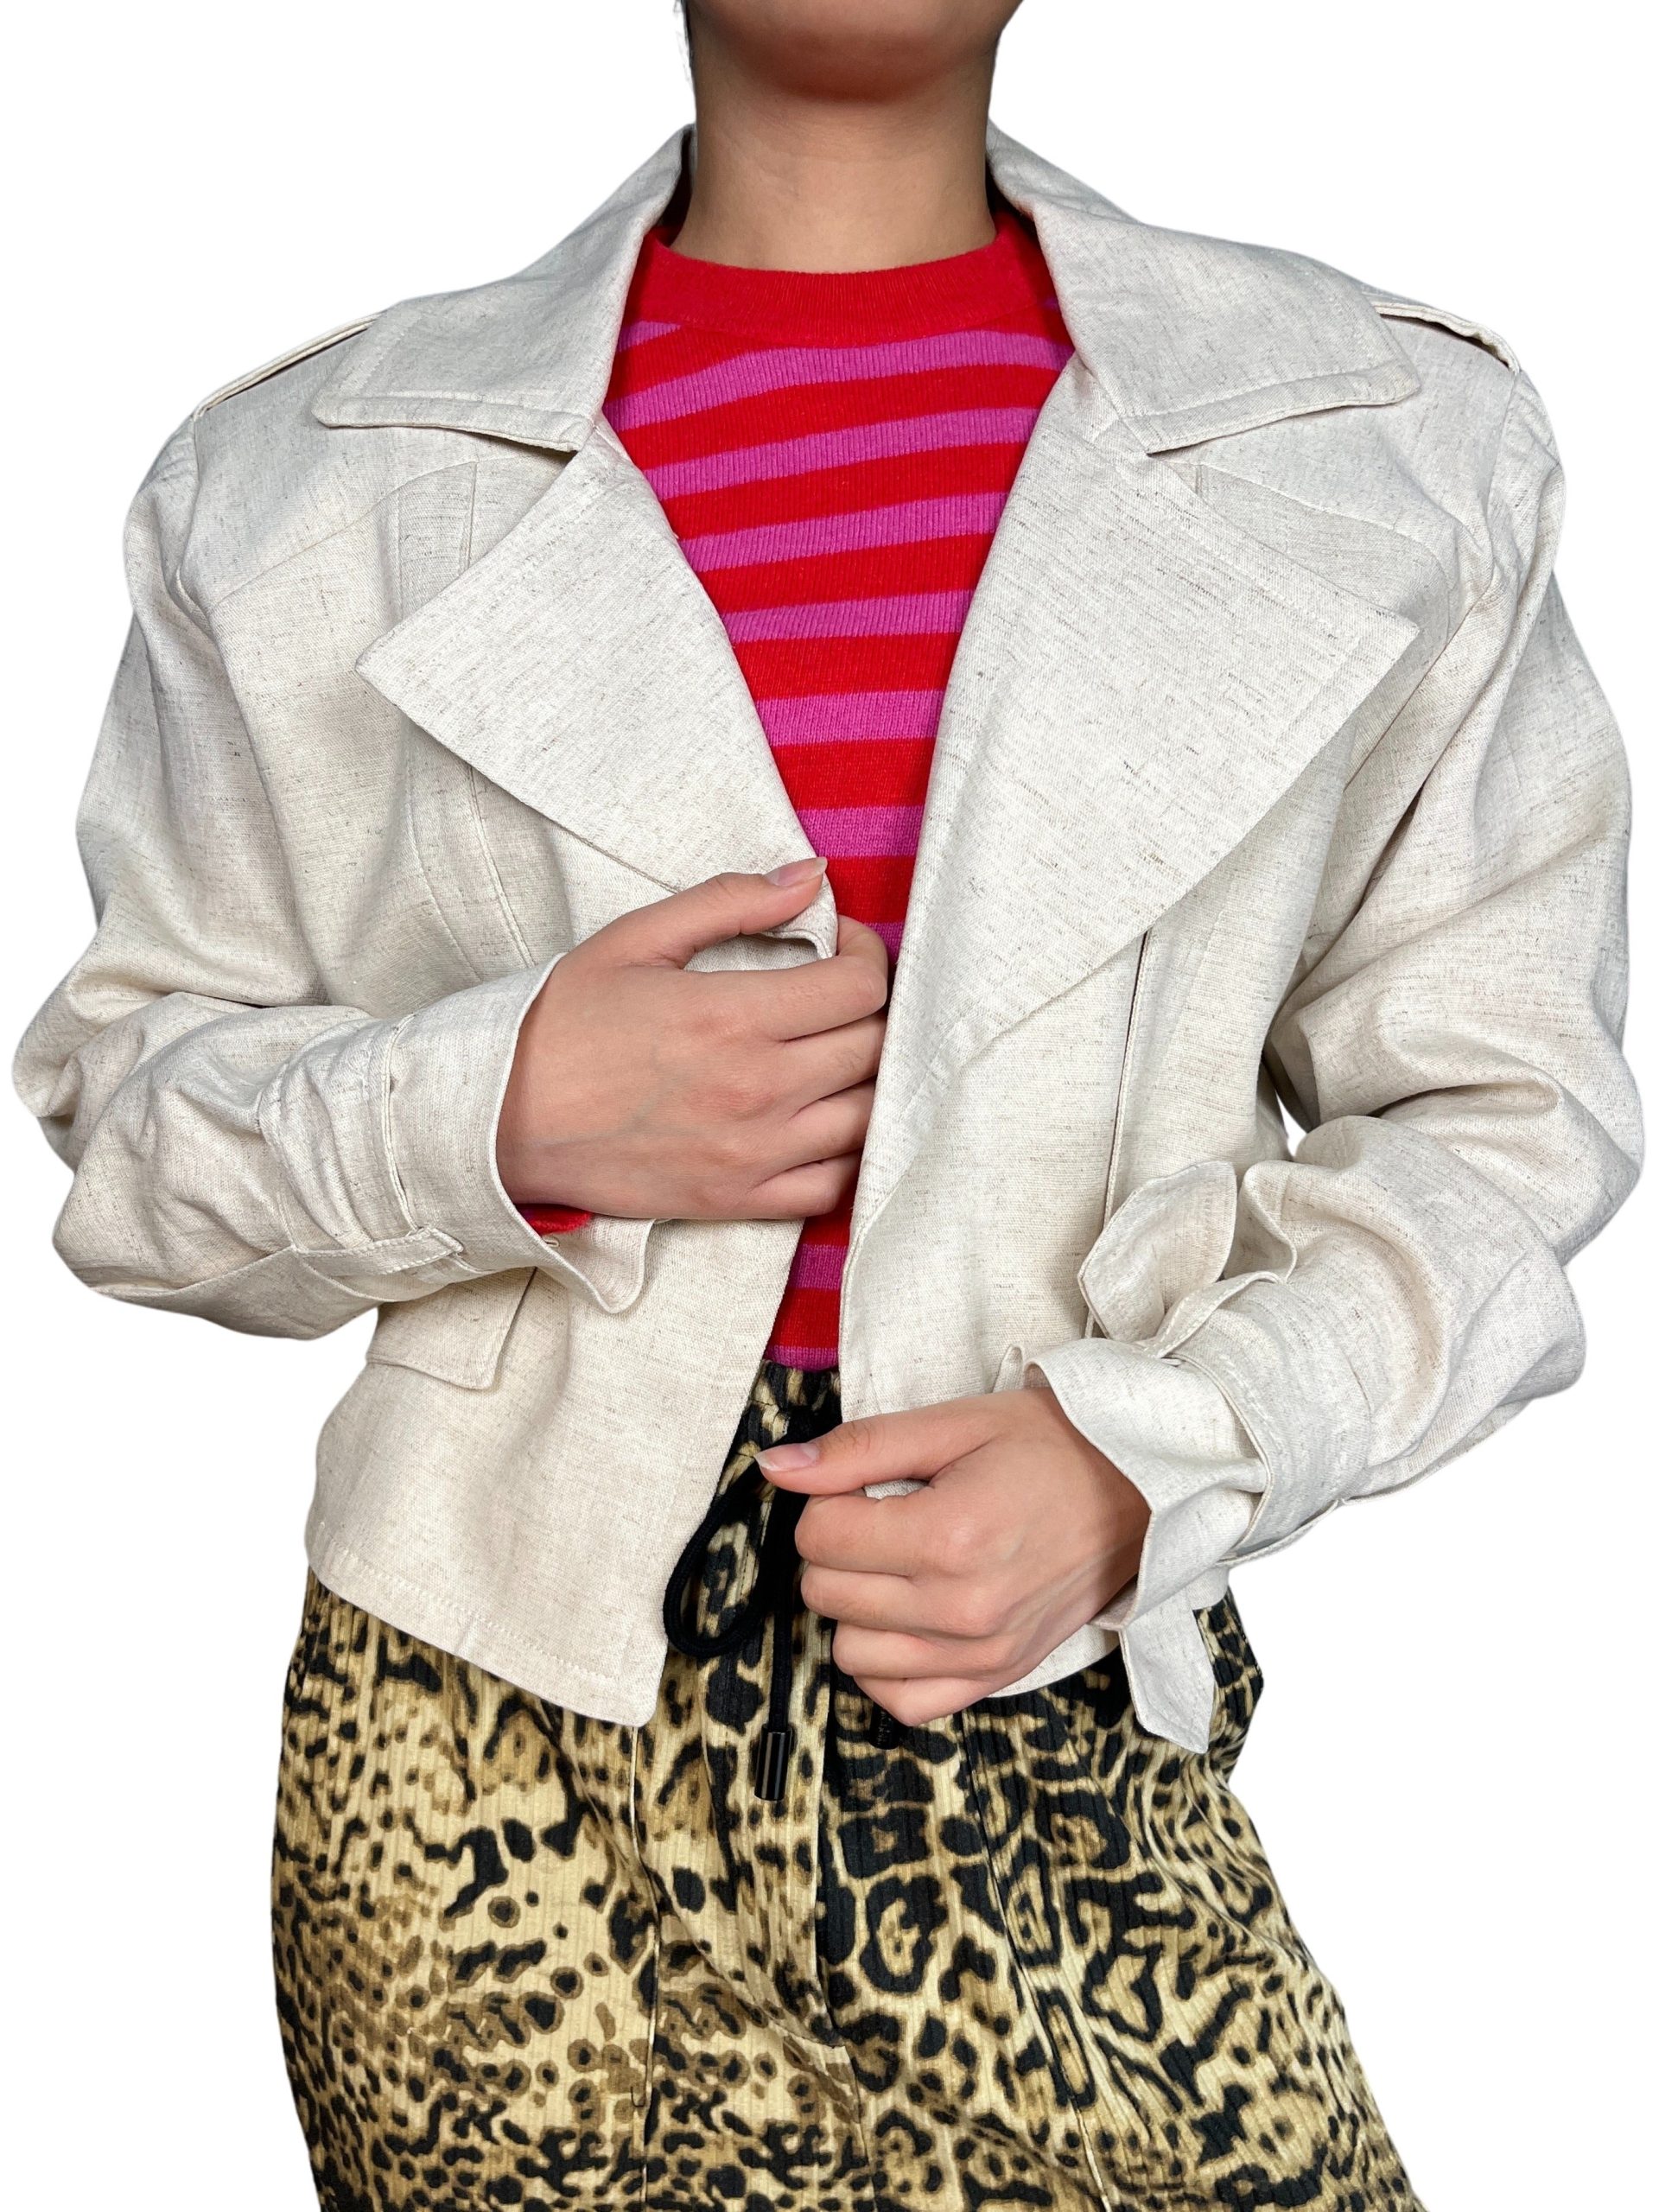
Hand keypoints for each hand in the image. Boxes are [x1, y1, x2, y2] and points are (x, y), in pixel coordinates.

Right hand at [497, 859, 888, 1219]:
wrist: (499, 1120)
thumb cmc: (560, 1026)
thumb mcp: (636, 939)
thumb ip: (730, 901)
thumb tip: (809, 877)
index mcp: (732, 1017)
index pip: (860, 987)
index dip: (870, 955)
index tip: (846, 946)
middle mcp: (756, 1089)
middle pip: (873, 1049)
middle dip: (871, 1010)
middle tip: (840, 995)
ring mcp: (752, 1154)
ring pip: (866, 1119)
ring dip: (868, 1080)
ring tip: (840, 1054)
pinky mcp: (736, 1201)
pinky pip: (831, 1186)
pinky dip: (846, 1153)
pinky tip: (824, 1120)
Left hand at [758, 1386, 1148, 1725]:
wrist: (1137, 1491)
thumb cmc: (1049, 1448)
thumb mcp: (954, 1425)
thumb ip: (859, 1448)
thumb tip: (777, 1468)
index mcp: (950, 1536)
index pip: (819, 1536)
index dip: (828, 1502)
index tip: (867, 1486)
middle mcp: (962, 1608)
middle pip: (825, 1592)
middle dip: (838, 1548)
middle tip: (886, 1517)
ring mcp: (980, 1654)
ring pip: (849, 1651)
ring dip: (857, 1606)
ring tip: (900, 1564)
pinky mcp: (994, 1678)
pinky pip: (900, 1701)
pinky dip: (887, 1664)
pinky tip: (907, 1617)